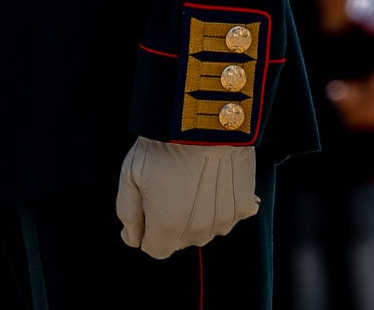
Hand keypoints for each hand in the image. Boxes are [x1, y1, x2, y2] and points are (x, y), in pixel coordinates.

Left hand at [116, 138, 256, 258]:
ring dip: (196, 215)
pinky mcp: (244, 207)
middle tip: (167, 186)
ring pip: (205, 230)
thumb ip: (128, 213)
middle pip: (179, 240)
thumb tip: (132, 238)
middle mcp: (199, 231)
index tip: (146, 208)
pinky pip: (228, 216)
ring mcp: (225, 221)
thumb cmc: (163, 147)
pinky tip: (212, 182)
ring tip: (190, 181)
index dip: (146, 231)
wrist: (204, 123)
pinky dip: (220, 205)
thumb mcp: (129, 176)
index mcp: (167, 227)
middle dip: (169, 222)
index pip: (155, 249)